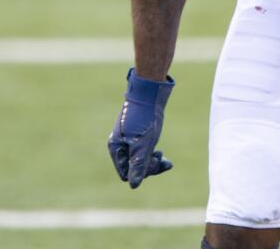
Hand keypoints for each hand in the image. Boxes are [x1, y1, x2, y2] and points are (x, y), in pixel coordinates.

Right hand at [108, 68, 174, 188]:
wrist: (149, 94)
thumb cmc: (144, 118)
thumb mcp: (142, 144)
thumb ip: (138, 165)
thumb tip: (134, 186)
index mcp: (116, 148)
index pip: (126, 173)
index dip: (140, 173)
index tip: (153, 161)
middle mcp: (121, 145)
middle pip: (133, 168)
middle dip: (148, 167)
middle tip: (162, 158)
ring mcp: (129, 140)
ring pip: (140, 160)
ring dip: (152, 162)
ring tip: (164, 158)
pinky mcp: (138, 136)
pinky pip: (144, 152)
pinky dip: (153, 155)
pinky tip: (162, 156)